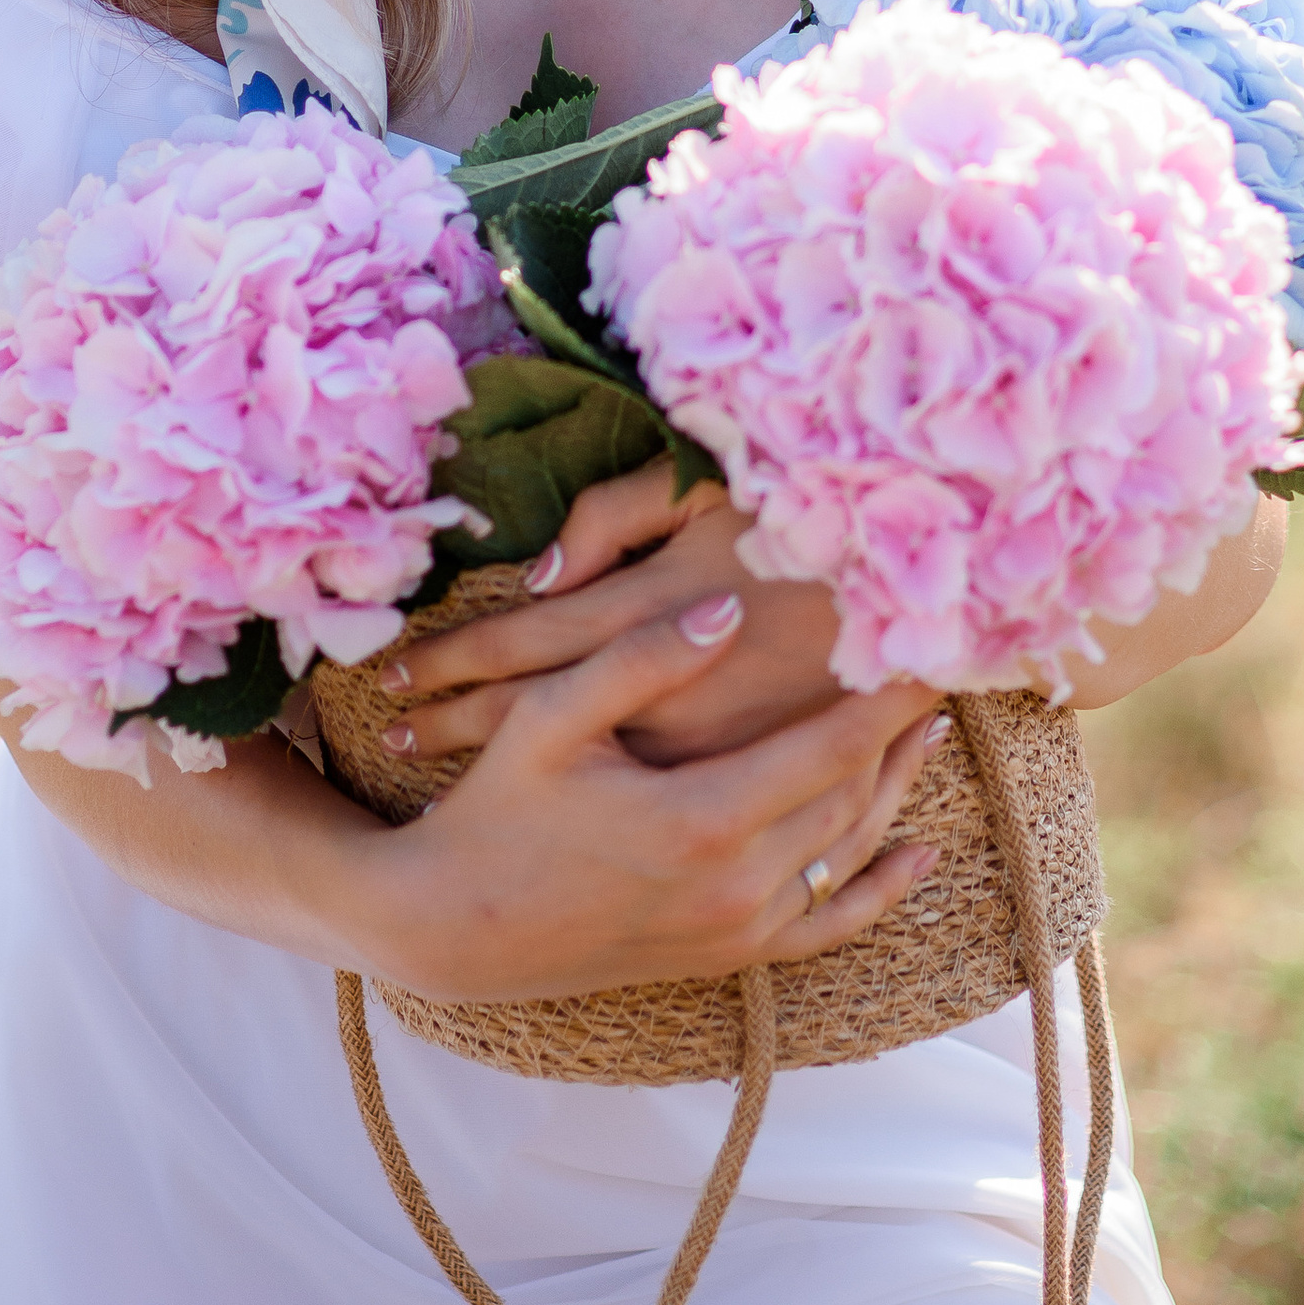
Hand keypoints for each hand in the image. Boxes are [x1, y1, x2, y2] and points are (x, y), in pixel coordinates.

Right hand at [360, 592, 947, 1002]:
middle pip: (854, 792)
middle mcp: (737, 884)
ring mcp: (738, 928)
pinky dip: (881, 889)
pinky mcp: (730, 956)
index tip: (929, 637)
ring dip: (898, 786)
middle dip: (899, 726)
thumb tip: (727, 608)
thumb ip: (641, 659)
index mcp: (701, 818)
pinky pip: (829, 925)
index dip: (888, 690)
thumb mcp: (550, 717)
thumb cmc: (498, 808)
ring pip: (850, 851)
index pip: (831, 744)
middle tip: (937, 660)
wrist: (457, 928)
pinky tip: (918, 854)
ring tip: (930, 724)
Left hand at [379, 461, 869, 766]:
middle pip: (536, 717)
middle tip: (395, 737)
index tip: (390, 676)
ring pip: (586, 771)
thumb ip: (611, 523)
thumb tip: (541, 581)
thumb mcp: (696, 486)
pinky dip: (594, 802)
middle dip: (458, 726)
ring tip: (446, 776)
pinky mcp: (761, 788)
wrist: (913, 566)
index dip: (450, 661)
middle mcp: (671, 702)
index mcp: (651, 617)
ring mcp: (717, 757)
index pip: (520, 644)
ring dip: (510, 772)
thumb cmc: (799, 507)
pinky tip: (571, 818)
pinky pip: (649, 801)